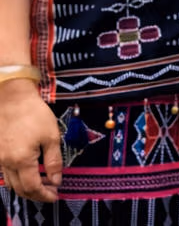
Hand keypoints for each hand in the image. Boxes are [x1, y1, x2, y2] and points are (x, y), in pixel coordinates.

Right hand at [0, 81, 61, 201]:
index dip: (44, 194)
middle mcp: (7, 164)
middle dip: (36, 194)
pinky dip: (17, 178)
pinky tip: (28, 173)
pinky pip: (6, 173)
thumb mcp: (51, 135)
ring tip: (42, 184)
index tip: (55, 195)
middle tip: (50, 192)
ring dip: (26, 188)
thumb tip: (56, 180)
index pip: (33, 187)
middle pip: (20, 189)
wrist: (11, 98)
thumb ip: (53, 160)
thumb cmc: (34, 114)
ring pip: (11, 183)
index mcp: (21, 160)